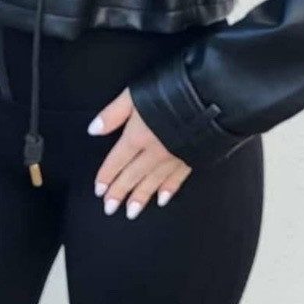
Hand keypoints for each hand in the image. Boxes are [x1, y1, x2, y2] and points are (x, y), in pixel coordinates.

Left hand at [88, 86, 191, 218]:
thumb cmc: (171, 90)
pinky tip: (163, 199)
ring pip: (153, 182)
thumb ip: (113, 113)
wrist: (210, 97)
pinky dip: (168, 189)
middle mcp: (153, 152)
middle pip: (132, 175)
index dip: (107, 176)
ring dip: (140, 197)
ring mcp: (173, 157)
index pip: (117, 160)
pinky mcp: (192, 158)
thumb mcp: (135, 94)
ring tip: (131, 212)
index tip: (99, 191)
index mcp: (137, 136)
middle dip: (120, 193)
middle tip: (109, 209)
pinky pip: (177, 179)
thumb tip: (93, 130)